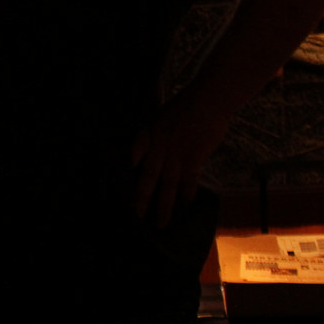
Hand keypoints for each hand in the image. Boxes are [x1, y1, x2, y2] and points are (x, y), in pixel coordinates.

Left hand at [131, 94, 231, 228]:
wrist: (208, 99)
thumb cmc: (185, 105)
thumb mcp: (160, 117)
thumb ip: (153, 135)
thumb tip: (145, 154)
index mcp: (147, 135)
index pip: (131, 157)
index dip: (124, 175)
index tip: (116, 191)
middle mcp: (157, 147)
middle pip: (146, 178)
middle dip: (140, 199)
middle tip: (135, 218)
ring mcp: (175, 153)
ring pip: (166, 185)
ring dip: (163, 205)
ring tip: (160, 223)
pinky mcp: (193, 157)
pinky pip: (188, 180)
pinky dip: (187, 194)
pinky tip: (185, 206)